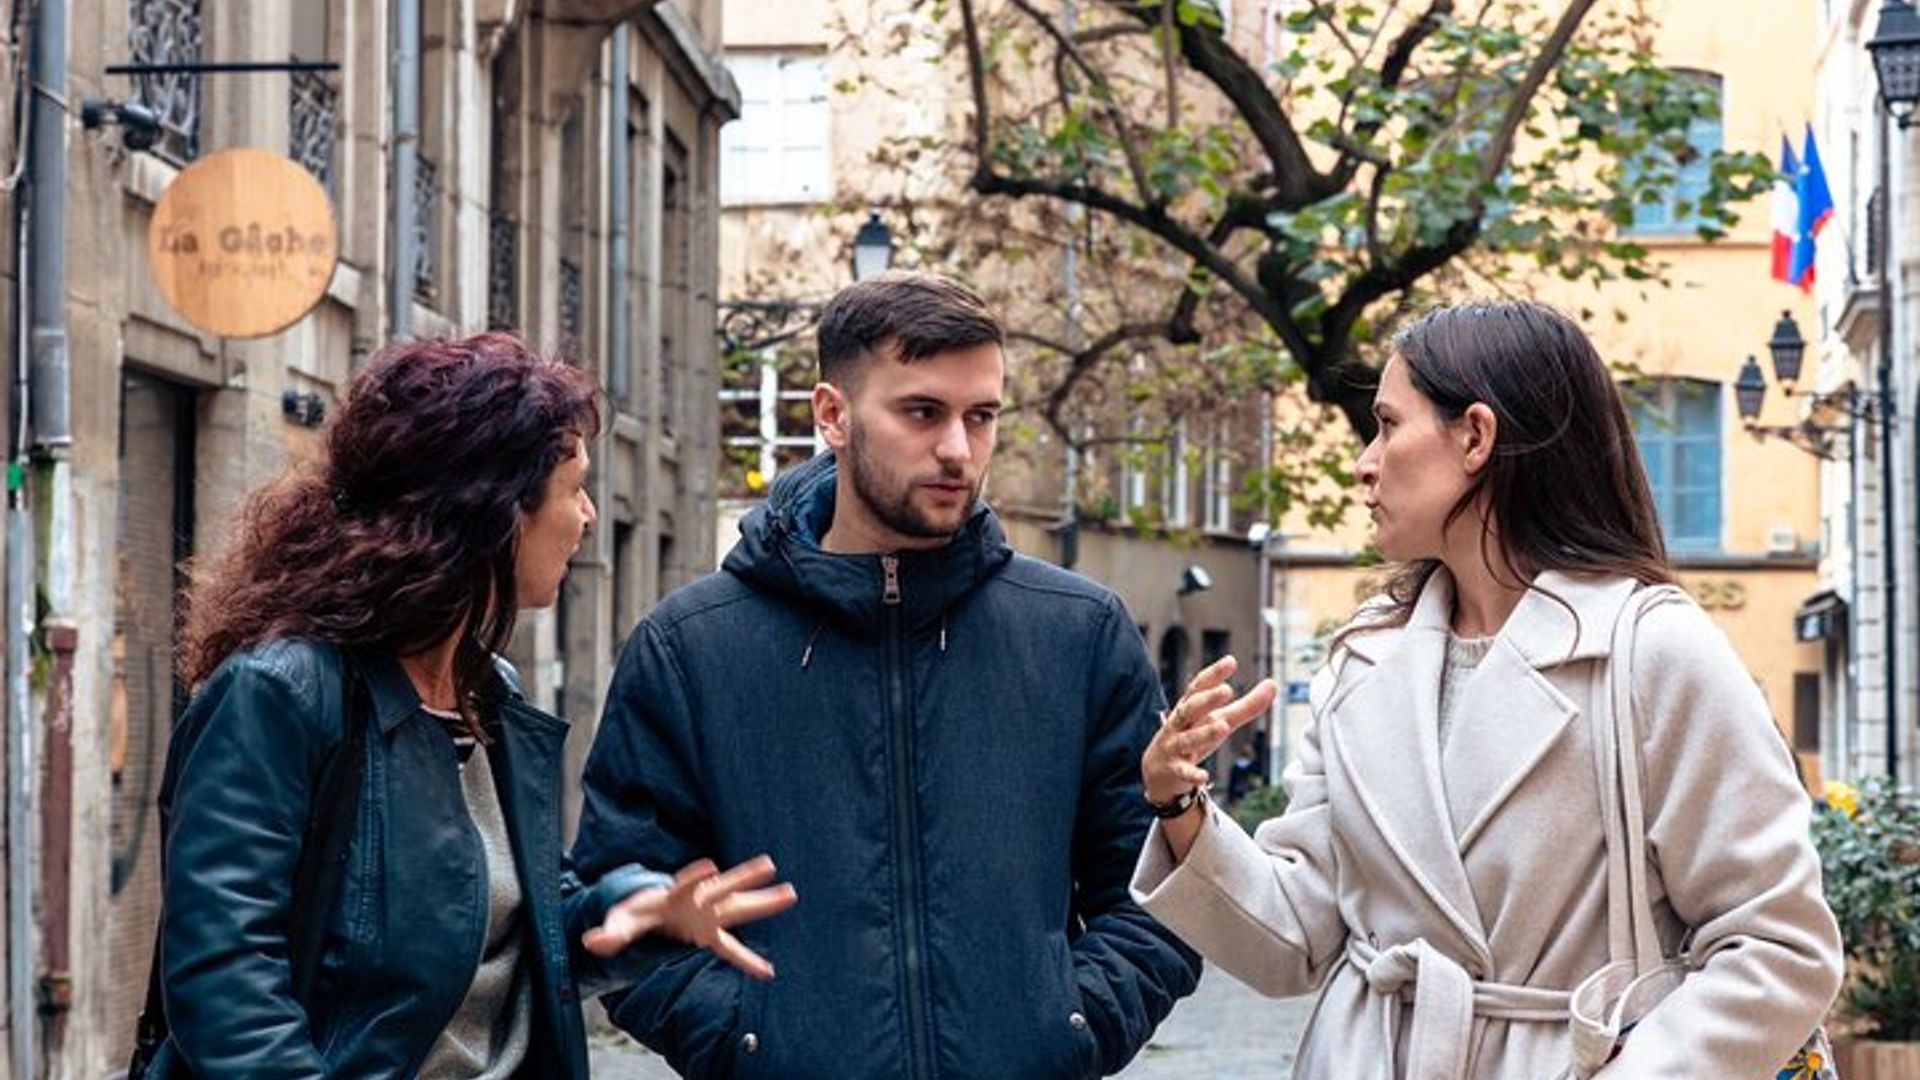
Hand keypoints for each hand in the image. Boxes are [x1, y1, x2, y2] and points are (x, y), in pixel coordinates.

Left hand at [581, 855, 798, 979]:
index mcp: (674, 894)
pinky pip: (731, 948)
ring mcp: (709, 915)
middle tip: (768, 863)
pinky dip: (746, 961)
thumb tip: (590, 942)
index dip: (697, 875)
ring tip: (790, 892)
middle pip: (724, 887)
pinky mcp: (711, 933)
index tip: (711, 865)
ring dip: (763, 900)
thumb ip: (610, 933)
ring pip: (739, 905)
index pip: (687, 883)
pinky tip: (767, 973)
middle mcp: (698, 900)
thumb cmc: (636, 913)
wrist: (649, 910)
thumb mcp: (621, 921)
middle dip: (745, 876)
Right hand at [1142, 656, 1275, 805]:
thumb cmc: (1193, 738)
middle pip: (1190, 709)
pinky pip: (1183, 772)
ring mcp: (1174, 747)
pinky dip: (1192, 774)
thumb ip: (1246, 705)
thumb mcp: (1219, 720)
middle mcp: (1179, 724)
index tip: (1231, 661)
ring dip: (1204, 733)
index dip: (1213, 674)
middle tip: (1226, 690)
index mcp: (1190, 708)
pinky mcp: (1174, 770)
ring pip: (1188, 739)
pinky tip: (1204, 776)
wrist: (1159, 772)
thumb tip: (1272, 684)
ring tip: (1222, 726)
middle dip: (1207, 700)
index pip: (1198, 687)